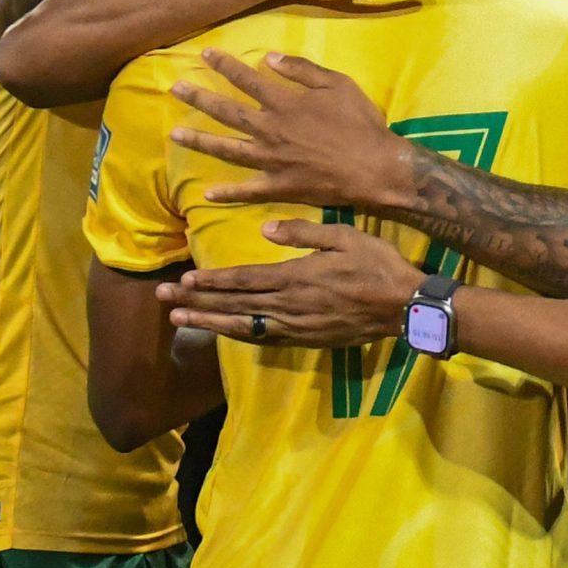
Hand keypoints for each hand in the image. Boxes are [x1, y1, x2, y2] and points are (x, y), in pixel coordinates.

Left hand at [160, 220, 421, 347]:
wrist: (404, 306)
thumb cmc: (378, 265)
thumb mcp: (345, 235)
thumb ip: (304, 231)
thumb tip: (265, 228)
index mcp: (296, 276)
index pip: (243, 280)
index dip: (211, 281)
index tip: (183, 281)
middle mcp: (289, 305)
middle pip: (234, 304)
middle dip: (196, 301)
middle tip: (162, 300)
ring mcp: (297, 326)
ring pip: (243, 325)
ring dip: (209, 322)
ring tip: (180, 320)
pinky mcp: (307, 339)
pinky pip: (265, 339)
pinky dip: (239, 336)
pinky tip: (222, 332)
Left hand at [170, 50, 408, 210]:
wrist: (376, 167)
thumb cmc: (361, 124)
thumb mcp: (338, 85)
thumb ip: (302, 70)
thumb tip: (268, 57)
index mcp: (285, 103)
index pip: (246, 80)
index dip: (224, 65)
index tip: (204, 54)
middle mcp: (271, 130)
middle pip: (227, 112)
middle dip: (199, 98)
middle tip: (176, 88)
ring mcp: (272, 160)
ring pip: (228, 149)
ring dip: (200, 141)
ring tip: (175, 135)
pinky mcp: (280, 186)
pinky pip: (249, 191)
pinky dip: (228, 193)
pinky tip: (207, 193)